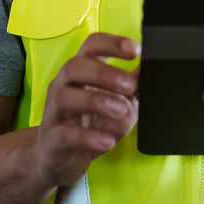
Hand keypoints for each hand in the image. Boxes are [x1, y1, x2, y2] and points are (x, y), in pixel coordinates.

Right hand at [34, 33, 140, 188]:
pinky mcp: (51, 138)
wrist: (66, 160)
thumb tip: (152, 65)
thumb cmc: (95, 124)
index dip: (112, 43)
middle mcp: (63, 85)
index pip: (92, 44)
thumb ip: (135, 84)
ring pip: (66, 96)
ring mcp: (54, 111)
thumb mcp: (123, 102)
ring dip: (96, 101)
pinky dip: (87, 137)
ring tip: (121, 110)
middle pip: (75, 66)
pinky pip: (64, 134)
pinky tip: (107, 141)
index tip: (136, 50)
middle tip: (130, 85)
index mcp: (83, 70)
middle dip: (105, 73)